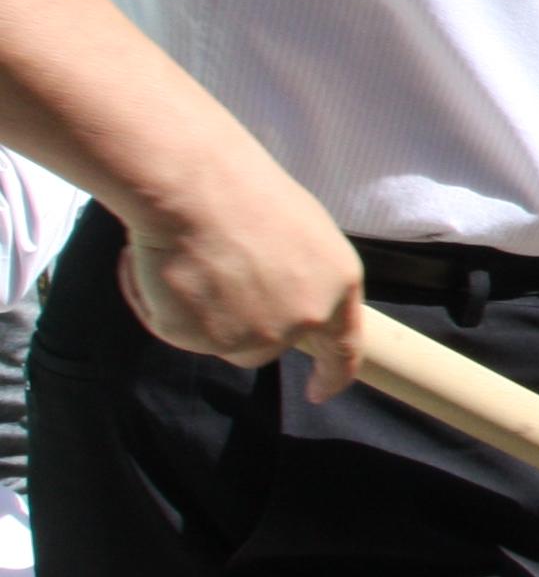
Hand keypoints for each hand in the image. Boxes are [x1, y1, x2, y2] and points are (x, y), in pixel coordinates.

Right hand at [118, 152, 368, 397]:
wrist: (196, 185)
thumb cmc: (246, 191)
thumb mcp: (300, 233)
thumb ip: (298, 277)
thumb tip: (275, 299)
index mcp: (338, 287)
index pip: (344, 349)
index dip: (333, 375)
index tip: (319, 391)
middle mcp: (302, 320)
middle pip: (265, 347)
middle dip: (239, 322)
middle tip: (211, 271)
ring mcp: (254, 335)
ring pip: (219, 341)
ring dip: (198, 308)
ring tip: (189, 255)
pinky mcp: (201, 340)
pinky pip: (171, 327)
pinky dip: (156, 299)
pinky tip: (161, 261)